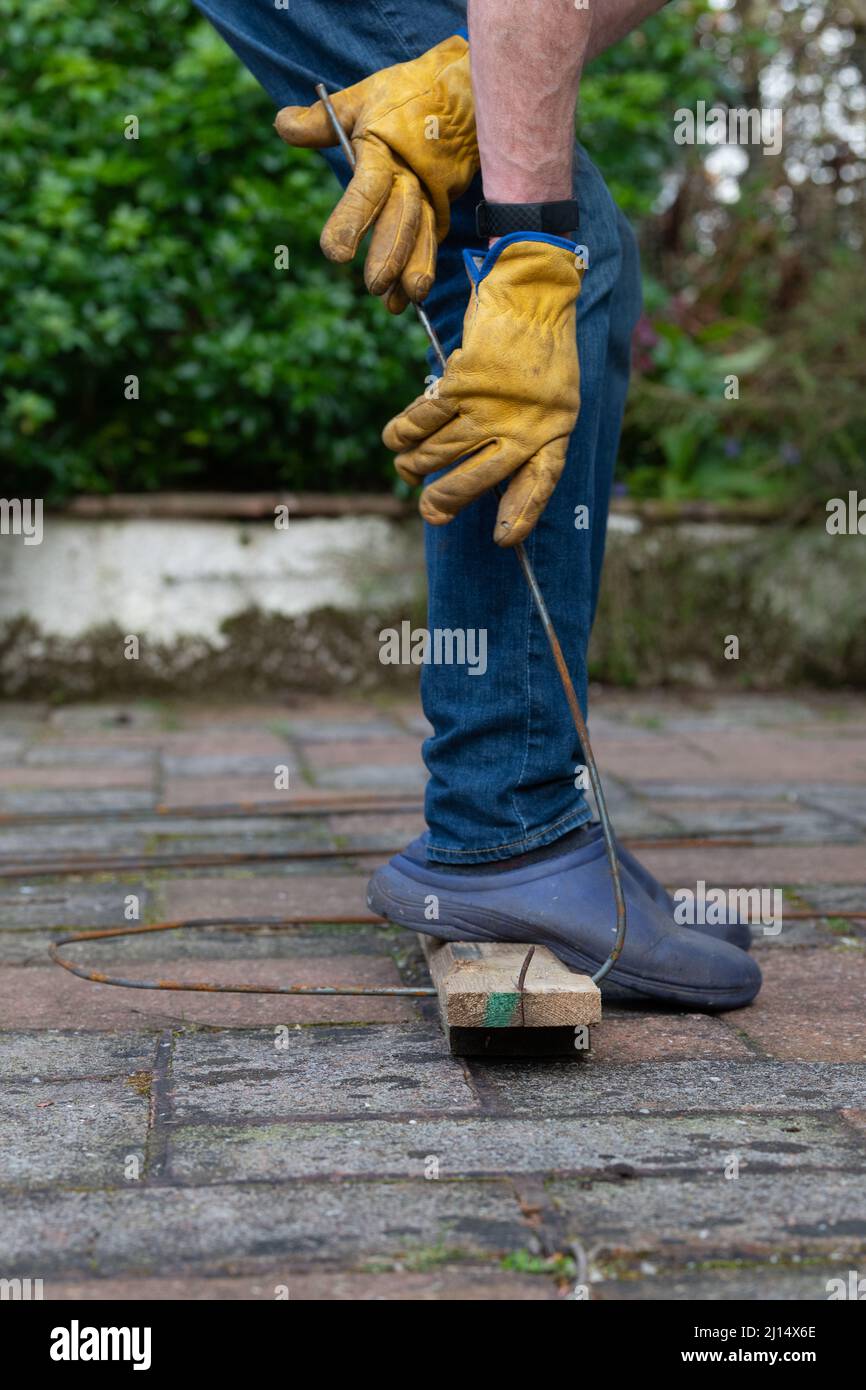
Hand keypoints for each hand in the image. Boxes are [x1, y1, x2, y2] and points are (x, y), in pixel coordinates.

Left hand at [275, 35, 476, 312]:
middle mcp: (412, 174)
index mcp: (384, 149)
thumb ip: (320, 119)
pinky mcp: (445, 202)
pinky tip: (410, 295)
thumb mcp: (359, 97)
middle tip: (374, 286)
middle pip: (402, 218)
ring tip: (400, 303)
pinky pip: (434, 238)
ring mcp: (433, 191)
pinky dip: (424, 265)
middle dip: (391, 255)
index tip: (334, 254)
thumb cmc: (402, 94)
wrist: (461, 88)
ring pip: (425, 235)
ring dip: (414, 269)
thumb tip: (281, 125)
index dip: (352, 220)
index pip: (367, 188)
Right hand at [383, 235, 582, 544]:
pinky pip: (423, 418)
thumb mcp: (556, 406)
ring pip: (440, 451)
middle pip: (473, 479)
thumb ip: (532, 446)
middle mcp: (523, 424)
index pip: (540, 483)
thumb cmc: (542, 359)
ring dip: (415, 465)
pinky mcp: (461, 381)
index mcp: (552, 433)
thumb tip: (499, 495)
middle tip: (430, 511)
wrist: (532, 298)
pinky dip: (402, 432)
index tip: (503, 540)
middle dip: (444, 502)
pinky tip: (395, 439)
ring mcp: (490, 404)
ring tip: (409, 470)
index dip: (521, 515)